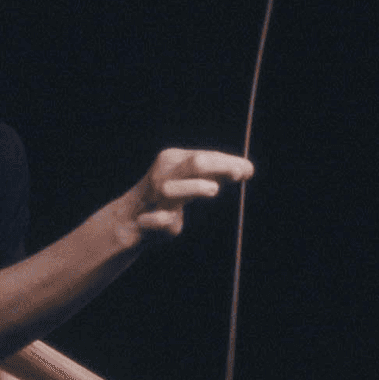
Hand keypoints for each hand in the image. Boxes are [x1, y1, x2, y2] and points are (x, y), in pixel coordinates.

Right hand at [113, 149, 253, 247]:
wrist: (130, 222)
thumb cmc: (166, 203)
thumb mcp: (191, 185)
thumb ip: (212, 178)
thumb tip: (244, 170)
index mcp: (174, 159)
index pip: (205, 157)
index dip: (228, 162)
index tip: (248, 170)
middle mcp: (163, 172)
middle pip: (196, 165)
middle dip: (219, 167)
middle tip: (240, 174)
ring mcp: (153, 196)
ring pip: (174, 188)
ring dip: (194, 188)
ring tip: (214, 190)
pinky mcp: (147, 220)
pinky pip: (156, 219)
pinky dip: (160, 220)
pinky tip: (165, 218)